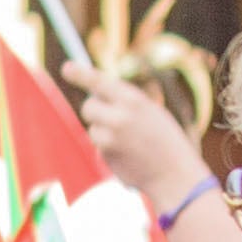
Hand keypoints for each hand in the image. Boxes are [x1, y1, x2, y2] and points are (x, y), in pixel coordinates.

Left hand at [73, 62, 212, 213]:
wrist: (175, 174)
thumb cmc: (165, 141)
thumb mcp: (150, 113)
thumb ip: (125, 104)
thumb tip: (94, 96)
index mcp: (134, 100)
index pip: (100, 82)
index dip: (81, 74)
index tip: (66, 68)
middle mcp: (120, 116)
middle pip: (88, 107)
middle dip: (95, 111)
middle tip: (113, 118)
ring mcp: (111, 136)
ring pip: (92, 129)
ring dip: (104, 134)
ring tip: (130, 142)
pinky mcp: (105, 155)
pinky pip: (99, 147)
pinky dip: (109, 151)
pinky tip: (129, 156)